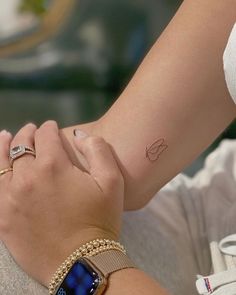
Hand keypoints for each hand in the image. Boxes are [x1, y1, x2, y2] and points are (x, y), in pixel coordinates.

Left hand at [0, 121, 123, 285]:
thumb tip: (79, 135)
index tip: (53, 127)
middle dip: (29, 133)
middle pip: (22, 145)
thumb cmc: (100, 220)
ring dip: (5, 146)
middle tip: (33, 130)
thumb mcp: (112, 181)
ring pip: (2, 163)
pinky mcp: (3, 217)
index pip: (45, 135)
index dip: (50, 128)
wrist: (81, 262)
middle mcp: (26, 177)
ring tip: (6, 137)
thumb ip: (98, 149)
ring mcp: (10, 198)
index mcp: (53, 166)